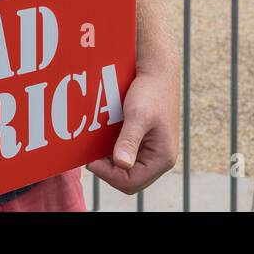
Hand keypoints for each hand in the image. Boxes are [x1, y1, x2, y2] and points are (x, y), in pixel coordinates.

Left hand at [86, 60, 178, 195]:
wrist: (158, 71)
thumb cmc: (150, 91)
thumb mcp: (138, 115)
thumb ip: (129, 140)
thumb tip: (121, 164)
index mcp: (163, 158)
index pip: (132, 182)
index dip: (108, 176)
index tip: (91, 161)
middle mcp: (160, 159)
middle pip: (130, 181)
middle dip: (109, 172)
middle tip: (91, 157)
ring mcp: (153, 151)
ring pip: (127, 170)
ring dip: (110, 164)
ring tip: (94, 151)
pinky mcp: (146, 142)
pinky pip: (128, 157)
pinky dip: (113, 154)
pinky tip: (102, 142)